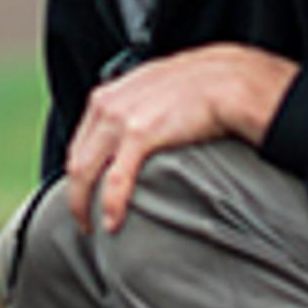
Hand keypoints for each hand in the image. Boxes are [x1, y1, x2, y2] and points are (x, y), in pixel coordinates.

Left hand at [63, 45, 296, 232]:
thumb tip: (137, 136)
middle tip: (85, 221)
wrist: (231, 79)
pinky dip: (111, 204)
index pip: (80, 143)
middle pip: (77, 160)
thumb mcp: (157, 91)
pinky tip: (113, 222)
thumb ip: (139, 110)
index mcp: (109, 95)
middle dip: (76, 196)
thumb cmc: (203, 88)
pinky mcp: (141, 133)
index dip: (80, 174)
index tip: (86, 195)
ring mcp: (121, 117)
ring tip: (95, 228)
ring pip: (86, 172)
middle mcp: (107, 104)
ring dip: (84, 205)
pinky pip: (116, 179)